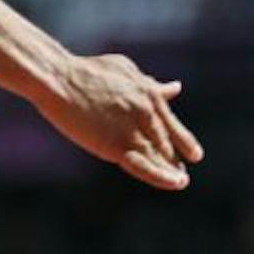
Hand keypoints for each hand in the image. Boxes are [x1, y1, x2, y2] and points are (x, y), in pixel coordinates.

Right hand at [35, 53, 204, 190]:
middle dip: (175, 158)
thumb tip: (174, 88)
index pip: (170, 122)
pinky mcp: (115, 145)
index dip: (183, 140)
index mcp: (149, 93)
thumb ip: (150, 84)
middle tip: (181, 172)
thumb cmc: (86, 72)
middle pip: (165, 141)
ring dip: (171, 170)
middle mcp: (146, 112)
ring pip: (158, 155)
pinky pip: (143, 165)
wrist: (59, 79)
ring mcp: (132, 129)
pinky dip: (160, 176)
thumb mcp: (125, 70)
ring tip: (180, 181)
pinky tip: (174, 183)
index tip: (193, 154)